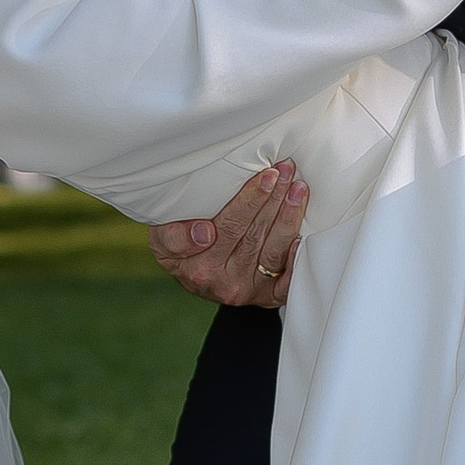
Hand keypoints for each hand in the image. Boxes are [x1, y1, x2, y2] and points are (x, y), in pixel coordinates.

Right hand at [148, 162, 306, 306]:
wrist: (190, 274)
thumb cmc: (178, 245)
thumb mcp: (162, 238)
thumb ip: (175, 237)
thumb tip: (205, 234)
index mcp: (199, 268)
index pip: (229, 227)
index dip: (250, 200)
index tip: (266, 176)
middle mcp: (224, 283)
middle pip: (254, 234)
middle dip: (273, 197)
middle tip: (286, 168)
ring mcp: (248, 291)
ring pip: (273, 251)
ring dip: (288, 217)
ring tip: (298, 188)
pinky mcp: (266, 296)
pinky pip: (286, 282)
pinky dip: (295, 260)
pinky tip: (302, 236)